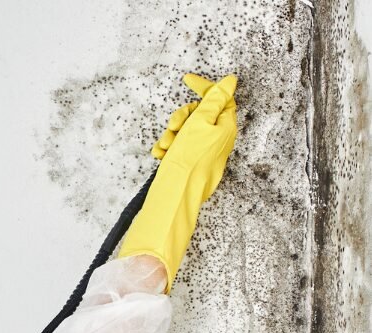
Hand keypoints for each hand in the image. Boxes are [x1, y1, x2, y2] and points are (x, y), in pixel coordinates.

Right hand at [153, 73, 237, 200]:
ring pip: (186, 131)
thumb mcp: (201, 121)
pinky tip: (160, 155)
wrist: (178, 193)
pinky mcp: (192, 162)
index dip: (204, 87)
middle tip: (173, 127)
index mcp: (225, 127)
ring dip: (171, 135)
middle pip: (199, 114)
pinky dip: (168, 148)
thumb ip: (215, 99)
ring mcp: (204, 151)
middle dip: (181, 118)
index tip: (187, 80)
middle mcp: (217, 138)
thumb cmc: (189, 159)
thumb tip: (231, 81)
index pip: (220, 98)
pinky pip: (179, 147)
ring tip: (165, 147)